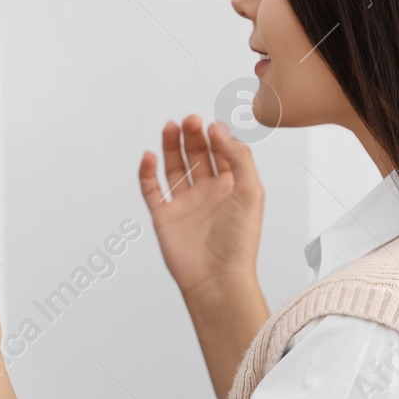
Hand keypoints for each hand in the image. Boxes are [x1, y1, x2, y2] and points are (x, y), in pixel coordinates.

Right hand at [138, 114, 264, 305]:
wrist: (217, 279)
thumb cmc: (239, 242)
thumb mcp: (251, 191)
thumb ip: (238, 157)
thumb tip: (218, 129)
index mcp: (231, 187)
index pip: (222, 151)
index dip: (216, 135)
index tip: (212, 124)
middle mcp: (207, 193)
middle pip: (197, 154)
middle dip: (193, 135)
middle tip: (190, 119)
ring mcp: (184, 204)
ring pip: (174, 166)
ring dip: (172, 146)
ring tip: (171, 126)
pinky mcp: (164, 216)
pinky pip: (151, 189)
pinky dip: (147, 171)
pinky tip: (150, 155)